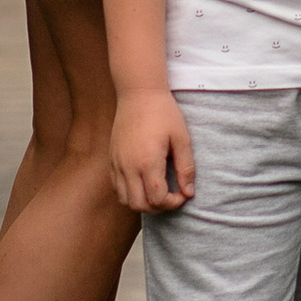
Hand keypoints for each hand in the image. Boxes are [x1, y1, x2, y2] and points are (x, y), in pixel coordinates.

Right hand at [111, 88, 195, 211]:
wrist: (138, 93)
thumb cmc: (163, 113)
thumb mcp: (182, 138)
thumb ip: (186, 168)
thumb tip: (188, 192)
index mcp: (148, 162)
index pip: (157, 199)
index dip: (173, 203)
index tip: (182, 193)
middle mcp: (129, 166)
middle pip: (140, 205)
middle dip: (158, 207)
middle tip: (171, 196)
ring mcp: (117, 163)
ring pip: (125, 200)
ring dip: (142, 202)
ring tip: (157, 191)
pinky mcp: (112, 159)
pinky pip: (117, 187)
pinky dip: (130, 192)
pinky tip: (143, 182)